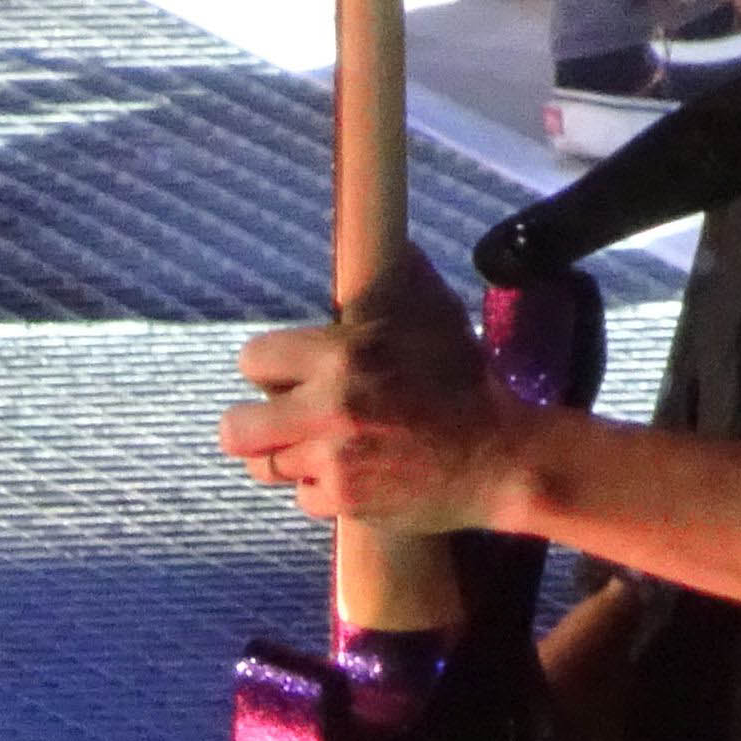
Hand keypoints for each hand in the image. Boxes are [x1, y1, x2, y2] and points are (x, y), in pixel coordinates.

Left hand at [225, 249, 530, 533]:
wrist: (504, 458)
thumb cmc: (470, 383)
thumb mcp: (436, 316)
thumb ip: (400, 278)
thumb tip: (392, 238)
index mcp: (341, 354)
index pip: (253, 361)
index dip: (270, 372)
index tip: (287, 380)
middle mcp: (329, 406)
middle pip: (236, 428)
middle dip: (255, 426)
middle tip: (285, 424)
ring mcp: (334, 460)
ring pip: (267, 467)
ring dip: (291, 459)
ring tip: (324, 451)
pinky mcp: (347, 502)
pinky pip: (305, 500)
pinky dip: (326, 494)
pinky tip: (357, 479)